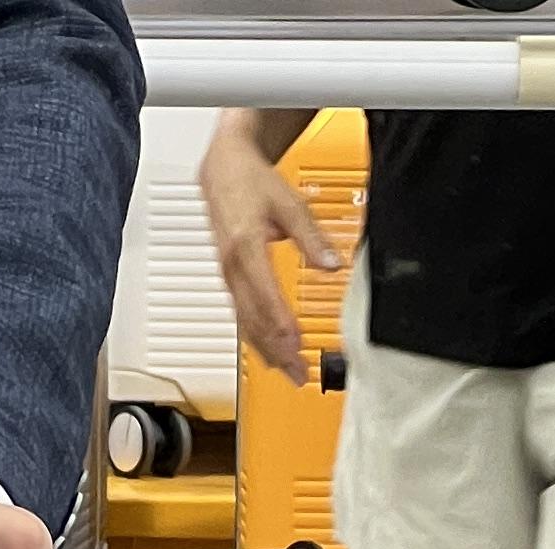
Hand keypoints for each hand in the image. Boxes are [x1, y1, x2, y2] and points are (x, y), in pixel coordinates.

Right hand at [200, 109, 341, 384]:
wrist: (223, 169)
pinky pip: (242, 317)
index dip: (281, 324)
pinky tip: (270, 354)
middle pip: (254, 319)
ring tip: (289, 373)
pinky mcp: (230, 281)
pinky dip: (257, 340)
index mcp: (246, 246)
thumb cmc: (252, 183)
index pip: (265, 295)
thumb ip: (311, 236)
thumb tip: (331, 263)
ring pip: (246, 324)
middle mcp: (233, 267)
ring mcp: (229, 276)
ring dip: (267, 352)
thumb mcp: (288, 203)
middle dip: (277, 350)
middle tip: (299, 373)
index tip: (297, 345)